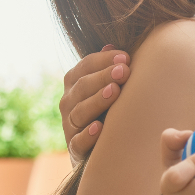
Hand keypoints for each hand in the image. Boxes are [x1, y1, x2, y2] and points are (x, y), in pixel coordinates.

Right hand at [61, 46, 131, 162]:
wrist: (98, 150)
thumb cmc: (107, 109)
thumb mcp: (106, 86)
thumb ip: (108, 67)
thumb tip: (112, 45)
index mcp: (75, 83)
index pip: (86, 66)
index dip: (104, 60)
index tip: (126, 58)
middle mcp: (68, 102)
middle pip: (83, 86)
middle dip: (103, 77)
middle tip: (124, 71)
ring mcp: (70, 125)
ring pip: (80, 111)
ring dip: (97, 101)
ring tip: (114, 92)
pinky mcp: (75, 149)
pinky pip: (78, 142)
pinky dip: (87, 135)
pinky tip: (99, 128)